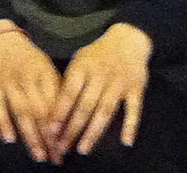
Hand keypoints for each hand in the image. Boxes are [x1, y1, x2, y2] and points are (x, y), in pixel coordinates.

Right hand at [0, 22, 61, 163]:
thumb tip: (70, 120)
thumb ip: (56, 91)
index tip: (66, 147)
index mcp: (45, 73)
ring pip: (21, 111)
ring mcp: (8, 82)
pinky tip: (9, 139)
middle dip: (49, 137)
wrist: (0, 39)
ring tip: (39, 155)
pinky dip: (3, 123)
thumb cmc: (28, 59)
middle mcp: (28, 78)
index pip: (56, 104)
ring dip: (30, 135)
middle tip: (55, 157)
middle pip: (40, 111)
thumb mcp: (46, 68)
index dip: (61, 127)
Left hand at [51, 23, 151, 158]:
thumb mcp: (79, 60)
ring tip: (83, 148)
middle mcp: (100, 75)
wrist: (128, 38)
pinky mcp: (136, 88)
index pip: (68, 93)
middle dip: (72, 129)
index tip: (49, 131)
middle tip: (62, 147)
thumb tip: (51, 109)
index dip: (58, 113)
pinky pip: (134, 109)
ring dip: (94, 132)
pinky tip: (126, 142)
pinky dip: (130, 125)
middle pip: (85, 106)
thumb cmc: (98, 54)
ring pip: (105, 111)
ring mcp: (119, 82)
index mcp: (82, 67)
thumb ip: (69, 82)